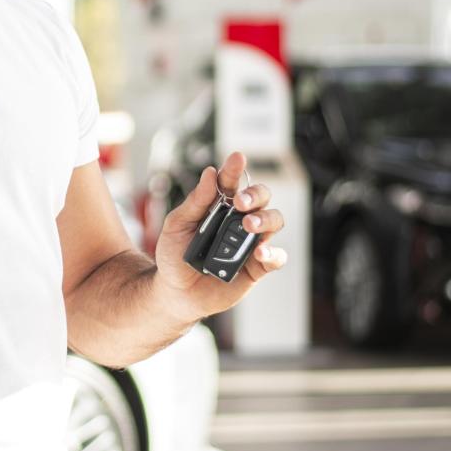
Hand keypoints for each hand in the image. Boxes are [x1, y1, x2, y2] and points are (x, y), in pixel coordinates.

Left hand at [153, 151, 287, 319]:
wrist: (175, 292)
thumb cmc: (175, 255)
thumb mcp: (176, 226)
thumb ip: (195, 202)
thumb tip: (210, 173)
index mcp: (220, 205)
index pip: (231, 182)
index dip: (235, 169)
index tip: (237, 158)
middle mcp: (240, 219)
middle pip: (261, 197)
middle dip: (255, 195)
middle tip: (240, 202)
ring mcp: (250, 242)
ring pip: (274, 221)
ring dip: (265, 219)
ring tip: (249, 225)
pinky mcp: (256, 267)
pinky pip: (276, 257)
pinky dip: (273, 253)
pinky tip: (260, 252)